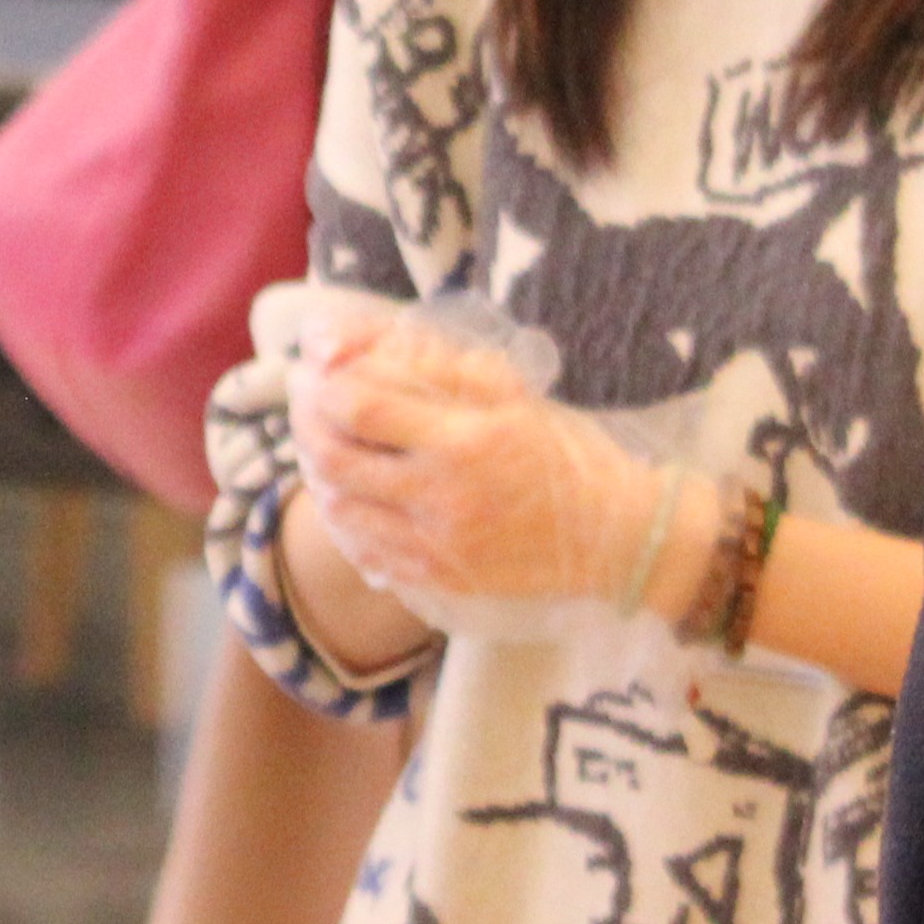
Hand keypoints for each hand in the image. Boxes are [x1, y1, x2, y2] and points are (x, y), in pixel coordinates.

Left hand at [291, 325, 671, 619]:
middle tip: (307, 406)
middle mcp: (445, 496)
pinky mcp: (440, 579)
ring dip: (321, 473)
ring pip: (341, 508)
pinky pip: (365, 551)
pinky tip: (355, 496)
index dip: (325, 386)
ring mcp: (438, 546)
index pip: (361, 407)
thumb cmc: (564, 452)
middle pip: (335, 459)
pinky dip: (347, 519)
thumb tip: (360, 343)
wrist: (616, 536)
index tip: (318, 373)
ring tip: (328, 446)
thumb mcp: (511, 392)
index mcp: (466, 438)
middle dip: (307, 425)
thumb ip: (435, 366)